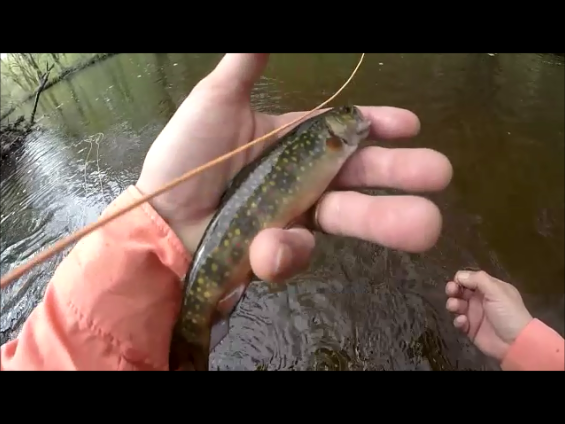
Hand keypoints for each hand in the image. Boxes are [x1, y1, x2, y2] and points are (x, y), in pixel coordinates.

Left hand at [136, 53, 451, 295]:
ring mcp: (295, 216)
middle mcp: (304, 178)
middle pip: (361, 176)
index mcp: (295, 140)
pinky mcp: (278, 252)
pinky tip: (265, 246)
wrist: (158, 217)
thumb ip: (244, 66)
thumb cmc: (187, 156)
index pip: (346, 130)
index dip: (380, 126)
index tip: (410, 124)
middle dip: (402, 175)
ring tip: (425, 227)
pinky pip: (295, 250)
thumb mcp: (216, 102)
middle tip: (440, 174)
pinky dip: (285, 249)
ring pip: (347, 218)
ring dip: (384, 221)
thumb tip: (261, 32)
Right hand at [445, 270, 533, 360]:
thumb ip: (478, 279)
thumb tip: (459, 276)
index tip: (457, 284)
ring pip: (456, 304)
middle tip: (451, 293)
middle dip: (452, 290)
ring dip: (453, 304)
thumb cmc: (508, 313)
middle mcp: (480, 299)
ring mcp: (475, 314)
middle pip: (460, 290)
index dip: (461, 279)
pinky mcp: (470, 328)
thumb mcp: (497, 291)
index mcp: (489, 288)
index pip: (469, 278)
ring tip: (456, 308)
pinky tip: (463, 322)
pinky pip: (458, 322)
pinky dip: (458, 321)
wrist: (516, 343)